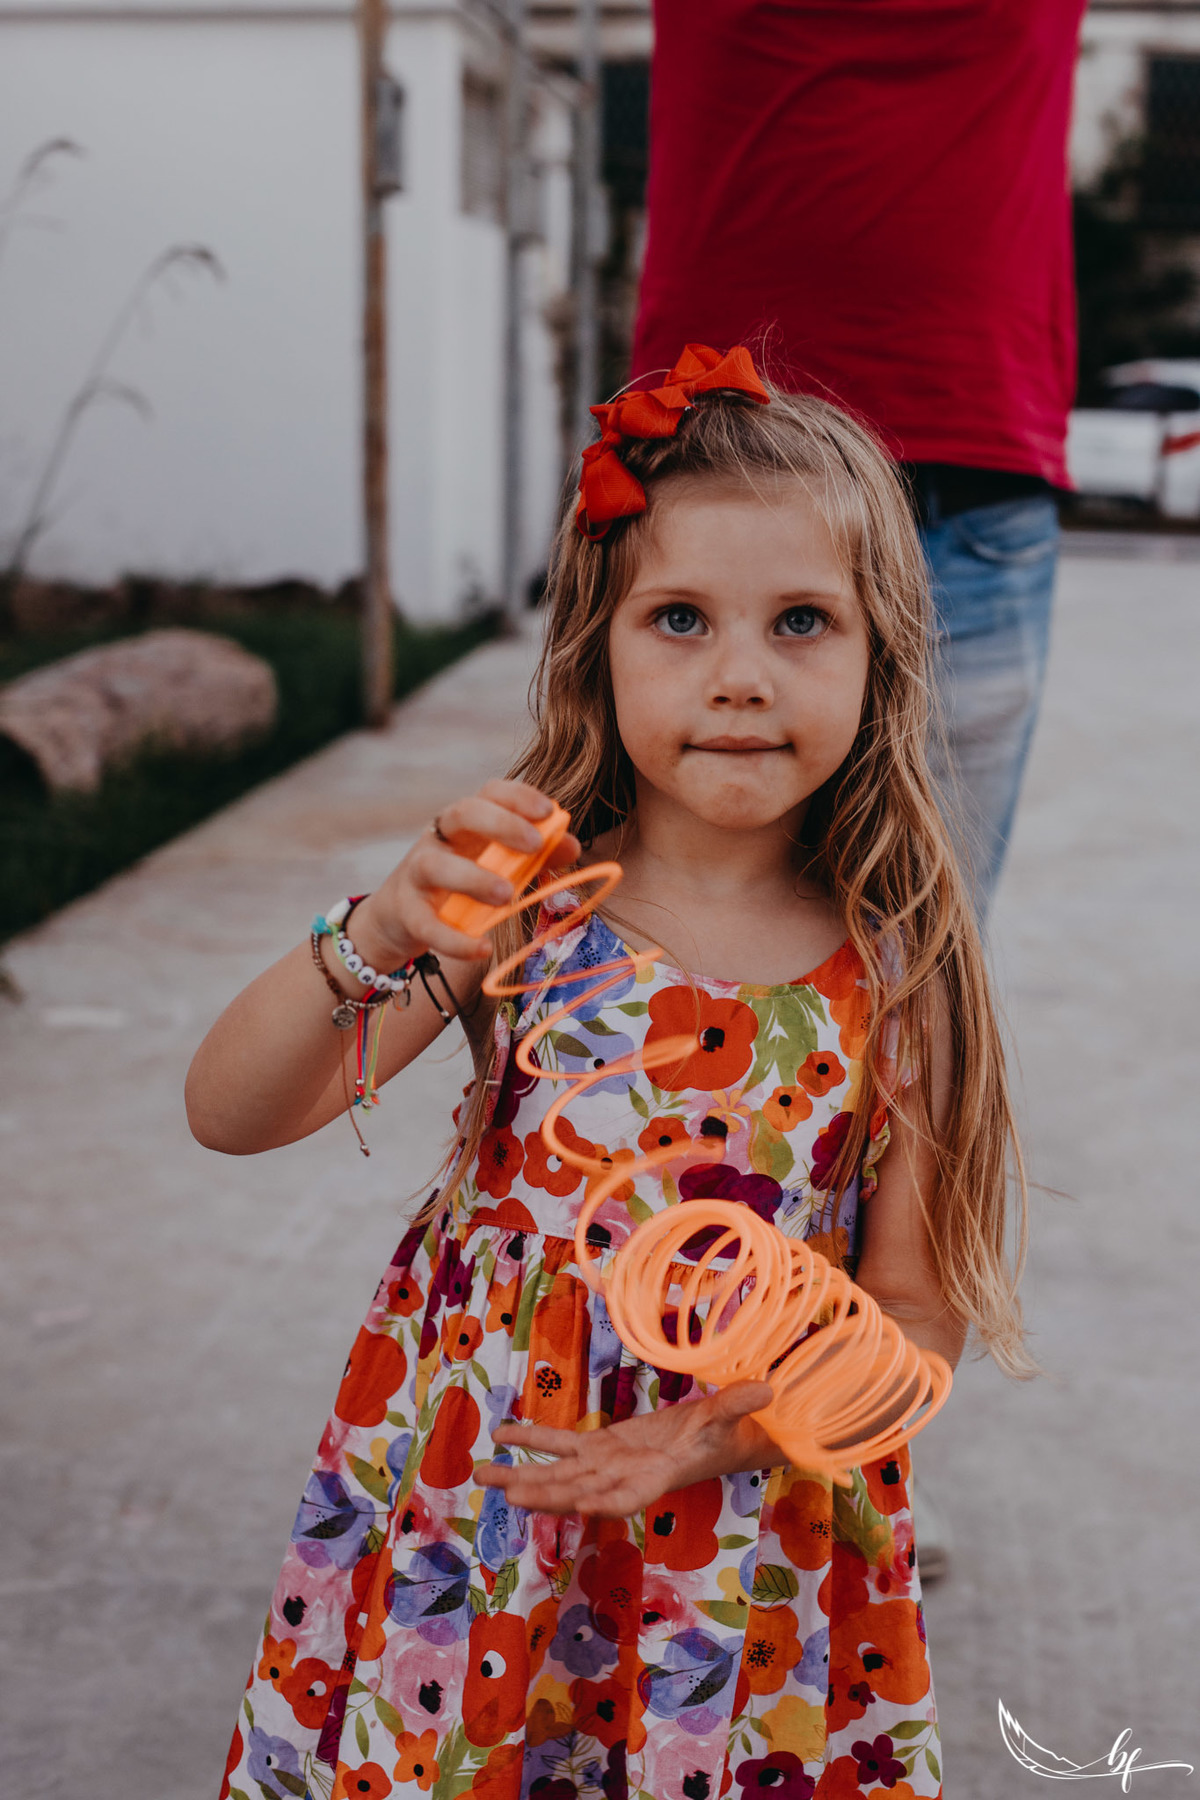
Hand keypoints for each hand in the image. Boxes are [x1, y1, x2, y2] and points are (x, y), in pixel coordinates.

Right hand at [342, 779, 579, 975]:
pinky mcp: (407, 912)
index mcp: (466, 822)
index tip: (549, 811)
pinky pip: (428, 925)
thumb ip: (535, 856)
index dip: (518, 796)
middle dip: (501, 824)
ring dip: (474, 878)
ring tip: (507, 896)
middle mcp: (438, 838)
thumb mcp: (499, 866)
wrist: (401, 918)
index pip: (490, 792)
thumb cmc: (460, 884)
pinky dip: (455, 939)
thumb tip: (572, 845)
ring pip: (437, 865)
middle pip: (462, 813)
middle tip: (534, 846)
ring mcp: (417, 873)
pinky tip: (483, 949)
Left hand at [477, 1381, 782, 1517]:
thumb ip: (739, 1404)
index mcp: (656, 1477)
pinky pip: (560, 1444)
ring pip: (559, 1473)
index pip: (630, 1495)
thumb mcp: (730, 1415)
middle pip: (582, 1490)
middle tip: (514, 1498)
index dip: (607, 1502)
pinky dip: (532, 1440)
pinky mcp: (599, 1448)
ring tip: (483, 1476)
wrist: (714, 1439)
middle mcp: (624, 1478)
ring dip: (523, 1475)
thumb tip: (767, 1389)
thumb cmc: (724, 1430)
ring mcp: (606, 1465)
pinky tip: (502, 1437)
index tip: (582, 1509)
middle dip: (548, 1494)